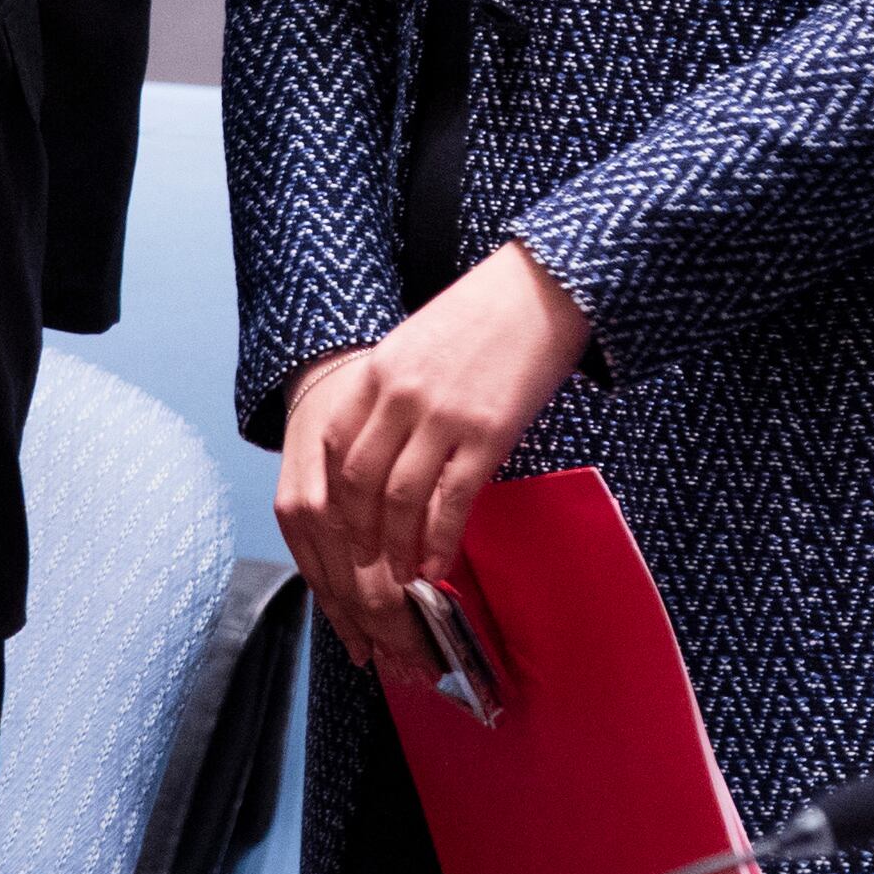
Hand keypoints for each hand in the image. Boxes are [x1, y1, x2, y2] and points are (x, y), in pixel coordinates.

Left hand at [273, 242, 591, 668]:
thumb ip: (390, 395)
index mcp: (375, 373)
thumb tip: (380, 456)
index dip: (331, 504)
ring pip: (398, 501)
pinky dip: (437, 541)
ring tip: (397, 586)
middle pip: (357, 487)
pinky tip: (436, 567)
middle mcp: (399, 396)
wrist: (542, 288)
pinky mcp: (488, 433)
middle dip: (355, 542)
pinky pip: (451, 500)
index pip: (333, 453)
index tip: (335, 537)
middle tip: (362, 577)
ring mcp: (442, 416)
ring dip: (393, 552)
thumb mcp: (415, 346)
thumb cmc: (480, 318)